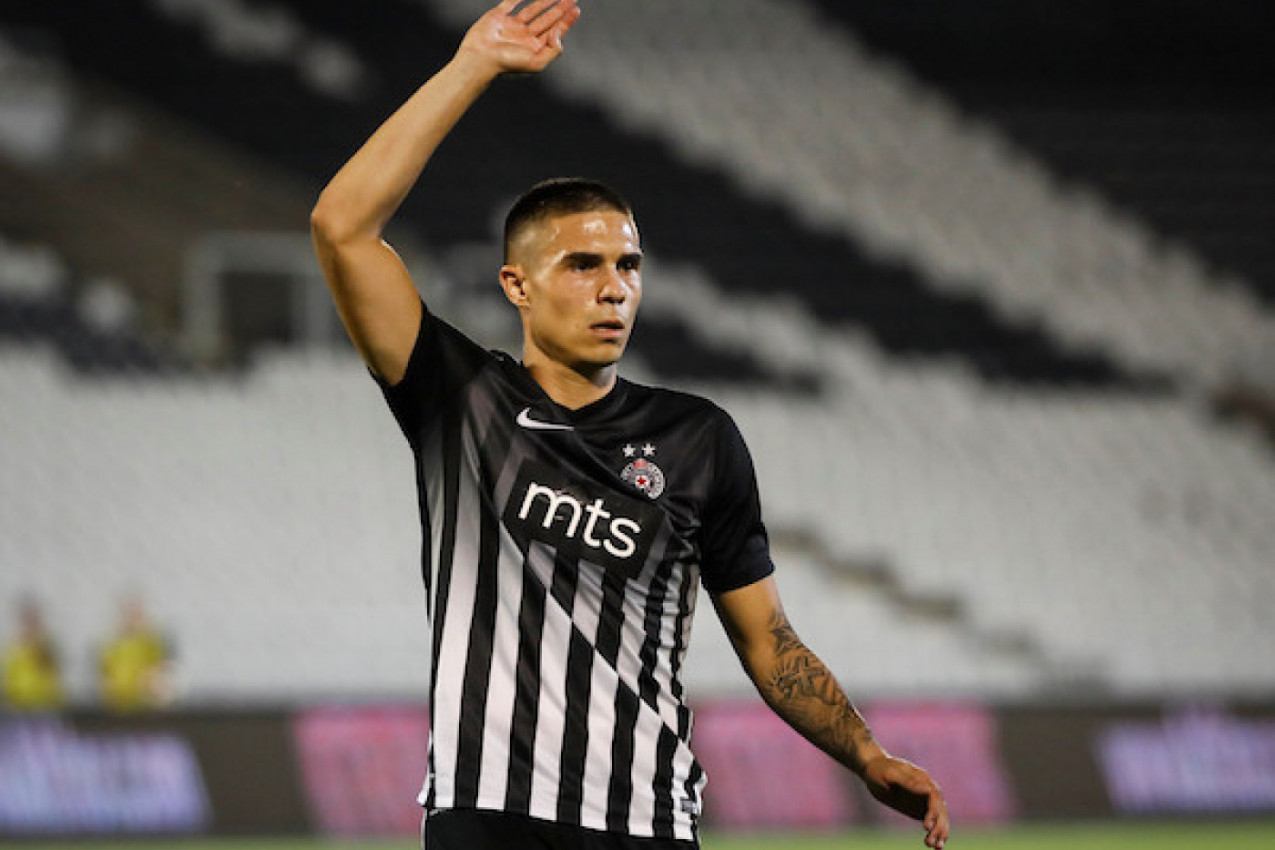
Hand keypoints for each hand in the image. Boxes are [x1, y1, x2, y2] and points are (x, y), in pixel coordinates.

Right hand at [457, 0, 581, 77]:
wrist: (481, 57)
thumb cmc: (507, 63)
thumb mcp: (537, 63)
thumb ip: (553, 50)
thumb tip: (558, 33)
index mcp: (534, 48)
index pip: (554, 32)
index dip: (566, 21)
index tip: (576, 9)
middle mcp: (524, 37)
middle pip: (547, 20)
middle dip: (560, 9)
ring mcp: (512, 26)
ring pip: (532, 10)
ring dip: (545, 1)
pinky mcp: (499, 16)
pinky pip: (511, 2)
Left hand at [862, 755, 949, 848]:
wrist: (872, 768)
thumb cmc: (879, 770)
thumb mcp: (891, 775)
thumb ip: (908, 782)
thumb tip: (927, 790)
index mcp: (923, 779)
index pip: (934, 798)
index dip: (933, 813)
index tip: (926, 827)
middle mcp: (928, 789)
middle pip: (940, 810)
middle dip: (939, 827)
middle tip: (931, 842)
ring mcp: (924, 799)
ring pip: (938, 817)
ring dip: (939, 832)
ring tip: (935, 847)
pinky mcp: (919, 807)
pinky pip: (931, 821)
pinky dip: (934, 832)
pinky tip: (932, 843)